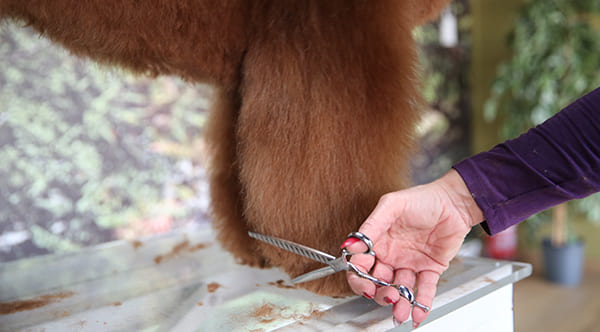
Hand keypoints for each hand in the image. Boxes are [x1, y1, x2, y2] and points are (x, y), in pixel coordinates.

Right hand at [343, 169, 483, 326]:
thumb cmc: (422, 198)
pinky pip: (424, 290)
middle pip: (378, 282)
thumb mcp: (391, 206)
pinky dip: (421, 304)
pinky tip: (417, 314)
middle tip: (386, 296)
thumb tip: (349, 245)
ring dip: (399, 303)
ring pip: (400, 289)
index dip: (360, 278)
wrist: (454, 201)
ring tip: (400, 312)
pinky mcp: (430, 269)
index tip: (365, 285)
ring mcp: (410, 263)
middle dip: (380, 293)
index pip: (361, 265)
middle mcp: (391, 255)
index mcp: (378, 241)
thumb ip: (371, 226)